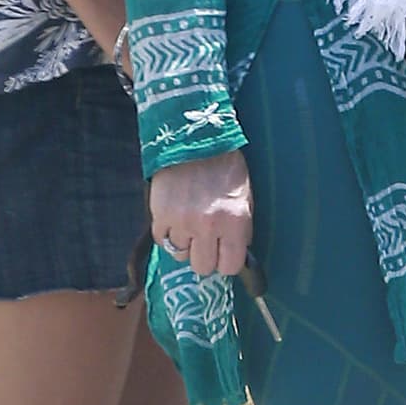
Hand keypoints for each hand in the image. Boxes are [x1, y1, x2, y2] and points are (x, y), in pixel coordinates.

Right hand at [149, 150, 251, 277]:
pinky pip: (161, 239)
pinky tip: (174, 217)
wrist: (196, 138)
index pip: (229, 266)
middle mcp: (208, 226)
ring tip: (189, 222)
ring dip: (185, 242)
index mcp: (235, 222)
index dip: (226, 261)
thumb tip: (234, 255)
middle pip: (202, 267)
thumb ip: (240, 229)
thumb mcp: (244, 197)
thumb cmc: (225, 167)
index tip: (223, 253)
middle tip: (205, 240)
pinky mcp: (160, 214)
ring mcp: (182, 221)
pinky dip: (167, 232)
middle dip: (204, 256)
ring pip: (179, 254)